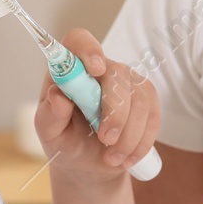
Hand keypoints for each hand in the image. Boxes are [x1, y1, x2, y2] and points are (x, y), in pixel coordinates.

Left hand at [32, 27, 159, 183]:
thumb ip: (50, 114)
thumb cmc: (64, 139)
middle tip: (105, 140)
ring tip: (112, 158)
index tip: (95, 70)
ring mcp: (127, 82)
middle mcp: (101, 69)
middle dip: (115, 111)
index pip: (79, 41)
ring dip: (129, 135)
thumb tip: (58, 96)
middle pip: (117, 74)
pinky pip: (153, 116)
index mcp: (71, 69)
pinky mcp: (146, 100)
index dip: (89, 49)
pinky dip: (141, 142)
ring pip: (139, 98)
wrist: (86, 162)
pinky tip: (127, 158)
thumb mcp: (49, 132)